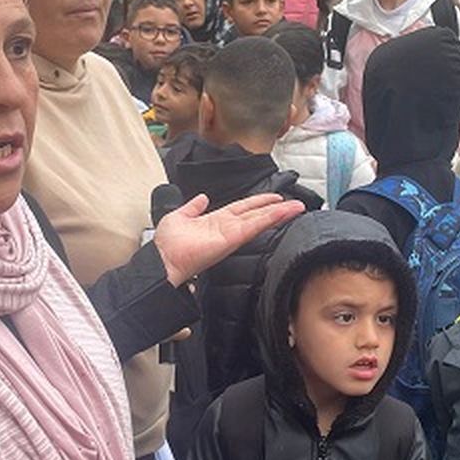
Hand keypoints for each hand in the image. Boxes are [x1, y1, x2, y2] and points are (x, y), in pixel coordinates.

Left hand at [153, 192, 305, 286]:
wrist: (162, 261)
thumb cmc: (167, 244)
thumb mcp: (179, 217)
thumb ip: (192, 207)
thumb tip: (201, 197)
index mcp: (215, 221)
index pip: (242, 209)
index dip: (258, 202)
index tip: (274, 197)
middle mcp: (226, 228)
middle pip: (256, 215)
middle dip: (275, 208)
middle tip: (295, 203)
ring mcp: (231, 234)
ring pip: (259, 221)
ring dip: (279, 213)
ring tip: (297, 207)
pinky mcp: (232, 239)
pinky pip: (254, 226)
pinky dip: (270, 218)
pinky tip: (284, 212)